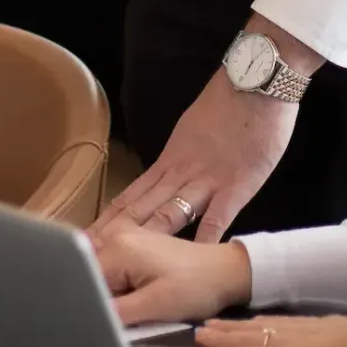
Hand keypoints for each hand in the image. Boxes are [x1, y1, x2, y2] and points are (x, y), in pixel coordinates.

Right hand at [95, 219, 251, 327]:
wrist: (226, 272)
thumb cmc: (195, 288)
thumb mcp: (153, 307)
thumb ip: (114, 314)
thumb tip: (83, 321)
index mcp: (116, 247)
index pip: (84, 283)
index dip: (92, 307)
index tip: (106, 323)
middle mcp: (115, 235)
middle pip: (91, 278)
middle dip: (103, 300)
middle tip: (129, 316)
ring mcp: (125, 238)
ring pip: (103, 277)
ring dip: (115, 296)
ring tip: (138, 306)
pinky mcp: (134, 246)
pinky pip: (115, 272)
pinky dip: (123, 289)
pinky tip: (141, 298)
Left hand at [98, 67, 303, 244]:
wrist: (258, 78)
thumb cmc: (232, 101)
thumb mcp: (195, 128)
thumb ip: (182, 155)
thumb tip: (169, 175)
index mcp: (171, 159)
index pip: (132, 195)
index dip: (109, 220)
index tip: (88, 239)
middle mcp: (181, 171)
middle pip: (140, 210)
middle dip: (113, 237)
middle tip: (89, 259)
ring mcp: (207, 180)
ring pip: (167, 215)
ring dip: (144, 242)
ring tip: (122, 268)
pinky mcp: (236, 185)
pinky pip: (216, 218)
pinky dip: (202, 240)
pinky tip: (189, 261)